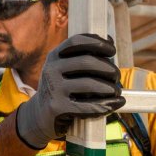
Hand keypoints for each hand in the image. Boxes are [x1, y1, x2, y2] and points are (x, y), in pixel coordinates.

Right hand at [15, 34, 124, 148]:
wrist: (38, 115)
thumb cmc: (60, 89)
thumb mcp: (64, 69)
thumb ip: (83, 56)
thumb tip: (108, 40)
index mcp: (54, 56)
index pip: (76, 41)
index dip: (97, 43)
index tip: (112, 51)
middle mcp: (51, 70)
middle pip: (87, 62)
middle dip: (108, 69)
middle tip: (116, 76)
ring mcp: (54, 89)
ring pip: (89, 84)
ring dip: (110, 88)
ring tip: (116, 91)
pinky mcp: (58, 107)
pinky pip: (88, 106)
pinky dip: (107, 105)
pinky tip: (116, 103)